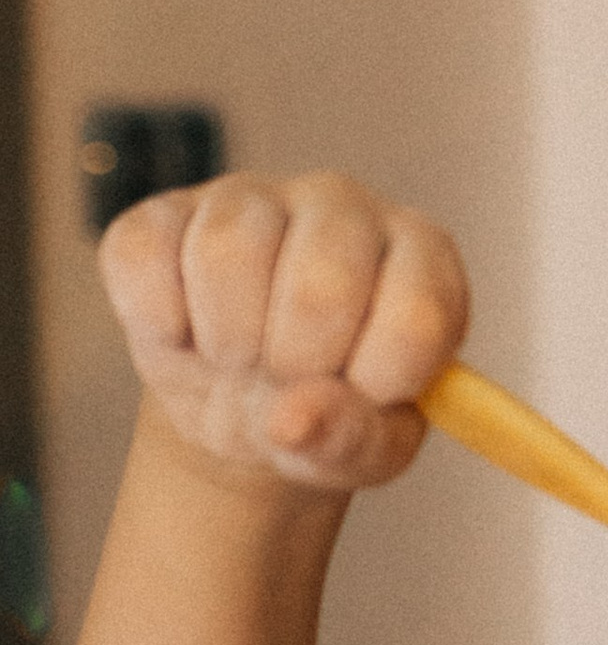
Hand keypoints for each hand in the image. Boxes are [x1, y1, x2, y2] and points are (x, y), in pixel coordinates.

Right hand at [100, 172, 469, 491]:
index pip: (418, 313)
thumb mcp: (363, 449)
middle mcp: (345, 205)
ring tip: (238, 360)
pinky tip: (186, 335)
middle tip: (288, 380)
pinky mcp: (165, 212)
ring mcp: (252, 196)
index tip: (360, 397)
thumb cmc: (328, 415)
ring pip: (228, 251)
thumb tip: (293, 420)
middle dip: (296, 365)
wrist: (244, 405)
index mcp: (423, 256)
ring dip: (227, 341)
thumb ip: (350, 439)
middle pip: (320, 283)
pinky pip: (147, 255)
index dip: (378, 381)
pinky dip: (158, 322)